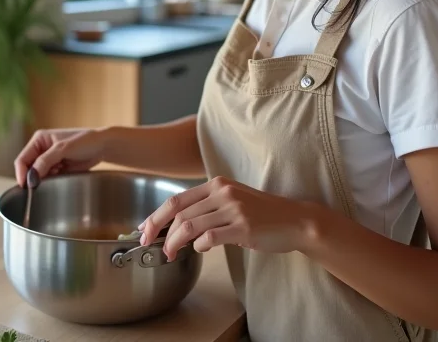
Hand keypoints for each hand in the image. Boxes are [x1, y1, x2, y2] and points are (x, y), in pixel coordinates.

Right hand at [14, 127, 108, 186]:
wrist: (102, 147)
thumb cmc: (85, 141)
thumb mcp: (64, 148)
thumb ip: (46, 160)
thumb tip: (31, 176)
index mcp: (39, 139)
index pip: (22, 159)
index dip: (21, 173)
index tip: (25, 186)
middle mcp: (41, 149)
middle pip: (28, 169)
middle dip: (33, 177)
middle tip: (42, 183)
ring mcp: (49, 160)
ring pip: (37, 176)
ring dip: (44, 179)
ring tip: (59, 172)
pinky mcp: (57, 168)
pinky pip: (47, 179)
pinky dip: (52, 181)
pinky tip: (63, 174)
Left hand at [139, 176, 303, 260]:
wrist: (294, 220)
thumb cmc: (261, 213)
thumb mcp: (232, 201)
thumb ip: (207, 208)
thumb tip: (177, 225)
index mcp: (216, 184)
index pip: (176, 198)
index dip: (156, 215)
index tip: (144, 229)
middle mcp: (222, 192)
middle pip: (178, 212)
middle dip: (158, 230)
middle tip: (148, 244)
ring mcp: (233, 208)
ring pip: (190, 226)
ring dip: (174, 243)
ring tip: (170, 253)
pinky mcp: (243, 226)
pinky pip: (210, 237)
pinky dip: (199, 246)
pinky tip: (200, 250)